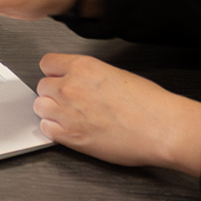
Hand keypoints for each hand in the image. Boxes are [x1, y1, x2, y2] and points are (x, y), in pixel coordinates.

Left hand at [35, 52, 200, 175]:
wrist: (159, 128)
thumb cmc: (147, 103)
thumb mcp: (114, 73)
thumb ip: (88, 75)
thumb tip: (79, 80)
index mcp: (82, 66)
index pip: (47, 63)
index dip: (55, 73)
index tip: (59, 79)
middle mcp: (70, 87)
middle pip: (42, 86)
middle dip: (54, 93)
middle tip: (69, 101)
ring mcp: (68, 112)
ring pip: (40, 107)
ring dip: (51, 111)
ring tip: (69, 116)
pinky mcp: (71, 136)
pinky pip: (46, 129)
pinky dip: (54, 129)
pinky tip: (68, 129)